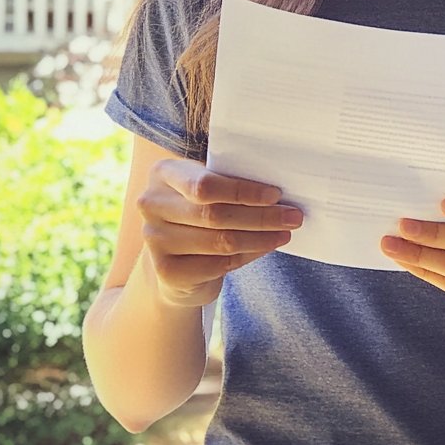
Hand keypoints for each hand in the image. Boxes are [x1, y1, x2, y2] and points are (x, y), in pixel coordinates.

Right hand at [137, 159, 301, 307]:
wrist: (174, 257)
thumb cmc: (199, 212)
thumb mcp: (207, 190)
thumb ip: (229, 185)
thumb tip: (278, 194)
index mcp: (163, 173)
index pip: (205, 184)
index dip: (243, 191)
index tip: (276, 195)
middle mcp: (151, 204)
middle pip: (215, 214)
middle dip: (261, 216)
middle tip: (293, 217)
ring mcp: (154, 239)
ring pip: (220, 241)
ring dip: (260, 238)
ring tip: (284, 233)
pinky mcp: (166, 270)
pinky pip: (217, 264)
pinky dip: (247, 256)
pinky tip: (263, 248)